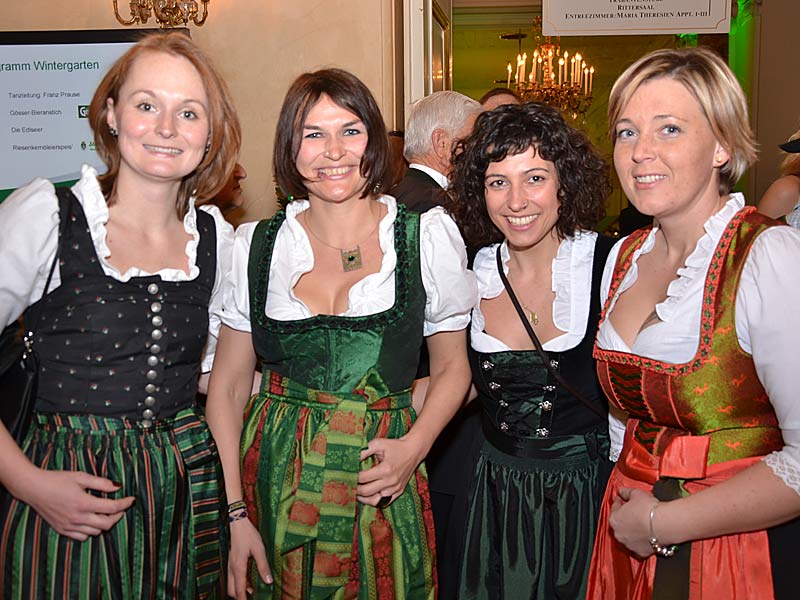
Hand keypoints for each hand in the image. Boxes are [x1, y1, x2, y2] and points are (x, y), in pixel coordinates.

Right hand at [19, 470, 134, 540]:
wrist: (34, 488)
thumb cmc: (57, 480)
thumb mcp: (81, 477)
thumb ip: (101, 483)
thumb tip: (117, 487)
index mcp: (84, 503)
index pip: (112, 508)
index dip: (125, 504)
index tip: (131, 499)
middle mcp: (77, 517)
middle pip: (106, 524)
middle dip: (118, 516)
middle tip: (120, 508)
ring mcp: (69, 526)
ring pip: (95, 532)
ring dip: (104, 523)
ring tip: (105, 513)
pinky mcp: (62, 530)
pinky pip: (82, 537)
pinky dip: (90, 531)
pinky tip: (90, 521)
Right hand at [227, 517, 271, 599]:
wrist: (237, 523)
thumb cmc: (248, 535)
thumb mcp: (259, 549)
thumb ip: (263, 566)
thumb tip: (268, 581)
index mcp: (238, 567)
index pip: (239, 590)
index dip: (243, 599)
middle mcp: (232, 568)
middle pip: (232, 590)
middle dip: (239, 596)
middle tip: (251, 597)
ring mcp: (230, 565)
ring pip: (231, 584)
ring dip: (239, 589)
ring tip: (251, 591)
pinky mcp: (231, 561)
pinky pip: (232, 577)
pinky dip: (239, 582)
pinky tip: (248, 580)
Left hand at [356, 436, 424, 506]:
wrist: (413, 450)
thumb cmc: (395, 446)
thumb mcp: (379, 443)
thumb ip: (365, 451)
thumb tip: (352, 458)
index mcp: (385, 469)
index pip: (363, 478)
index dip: (353, 477)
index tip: (348, 474)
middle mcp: (391, 481)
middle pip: (366, 491)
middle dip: (355, 489)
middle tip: (349, 485)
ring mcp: (395, 488)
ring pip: (375, 501)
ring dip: (364, 498)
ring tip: (356, 494)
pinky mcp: (399, 491)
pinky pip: (385, 502)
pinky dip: (375, 501)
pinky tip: (369, 497)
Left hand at [609, 487, 658, 557]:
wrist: (664, 524)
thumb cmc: (649, 509)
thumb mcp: (636, 493)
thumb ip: (626, 492)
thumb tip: (621, 490)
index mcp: (614, 519)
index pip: (614, 508)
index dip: (619, 502)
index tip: (622, 499)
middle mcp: (618, 534)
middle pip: (620, 523)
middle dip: (625, 517)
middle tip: (633, 511)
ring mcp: (629, 544)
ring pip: (628, 536)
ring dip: (632, 530)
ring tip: (642, 523)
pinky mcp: (640, 552)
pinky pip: (638, 546)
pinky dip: (641, 541)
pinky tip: (647, 535)